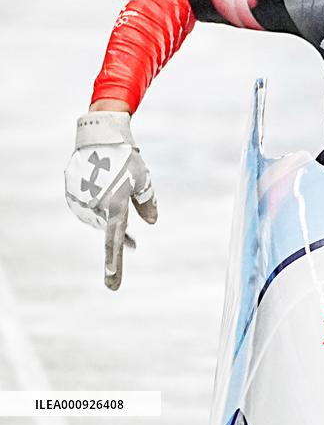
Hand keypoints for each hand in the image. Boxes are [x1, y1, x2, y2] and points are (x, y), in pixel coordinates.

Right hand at [64, 112, 156, 289]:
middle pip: (109, 231)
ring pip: (97, 221)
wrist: (99, 139)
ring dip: (108, 222)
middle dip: (121, 239)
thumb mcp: (144, 181)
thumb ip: (147, 203)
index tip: (112, 285)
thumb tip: (150, 223)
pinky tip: (105, 197)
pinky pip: (87, 211)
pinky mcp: (72, 196)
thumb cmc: (127, 160)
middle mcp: (96, 207)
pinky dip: (97, 210)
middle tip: (134, 244)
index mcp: (116, 205)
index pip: (115, 242)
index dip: (115, 264)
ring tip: (122, 210)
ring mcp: (81, 202)